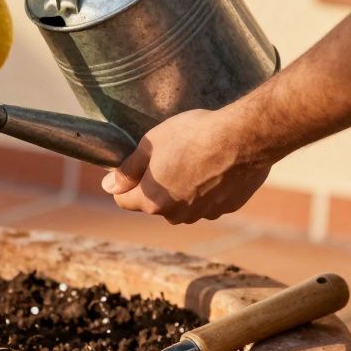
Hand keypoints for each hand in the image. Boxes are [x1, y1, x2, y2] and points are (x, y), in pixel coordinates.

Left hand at [102, 109, 271, 223]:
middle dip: (156, 184)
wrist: (242, 137)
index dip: (125, 182)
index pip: (124, 200)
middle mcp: (177, 215)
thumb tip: (109, 186)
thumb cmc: (192, 136)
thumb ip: (127, 170)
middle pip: (155, 203)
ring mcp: (204, 213)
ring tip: (194, 159)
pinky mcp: (228, 207)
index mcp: (152, 201)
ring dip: (183, 187)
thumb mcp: (150, 145)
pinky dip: (208, 187)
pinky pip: (209, 200)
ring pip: (183, 203)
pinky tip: (214, 165)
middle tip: (168, 156)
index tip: (134, 166)